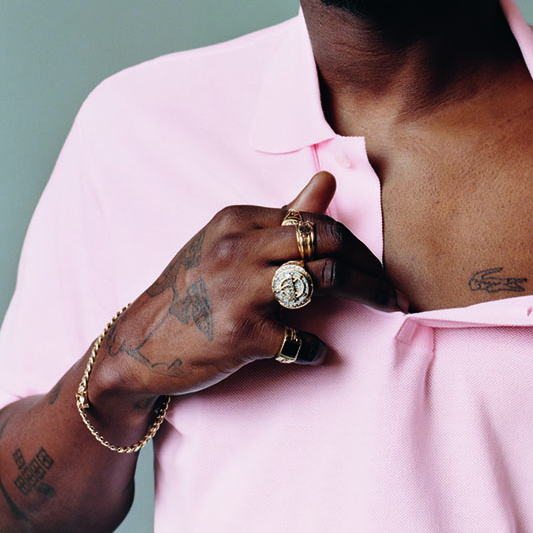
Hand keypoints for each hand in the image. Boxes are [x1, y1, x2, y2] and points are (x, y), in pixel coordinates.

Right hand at [93, 172, 402, 402]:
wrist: (140, 344)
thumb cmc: (193, 290)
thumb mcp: (229, 243)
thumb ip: (282, 216)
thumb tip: (328, 179)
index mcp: (238, 220)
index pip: (316, 222)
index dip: (355, 246)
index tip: (375, 268)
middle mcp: (239, 248)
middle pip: (327, 242)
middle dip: (369, 267)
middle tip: (392, 291)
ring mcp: (239, 290)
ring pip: (323, 280)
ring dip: (364, 295)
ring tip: (384, 309)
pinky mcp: (241, 333)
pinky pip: (299, 337)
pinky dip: (314, 348)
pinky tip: (315, 352)